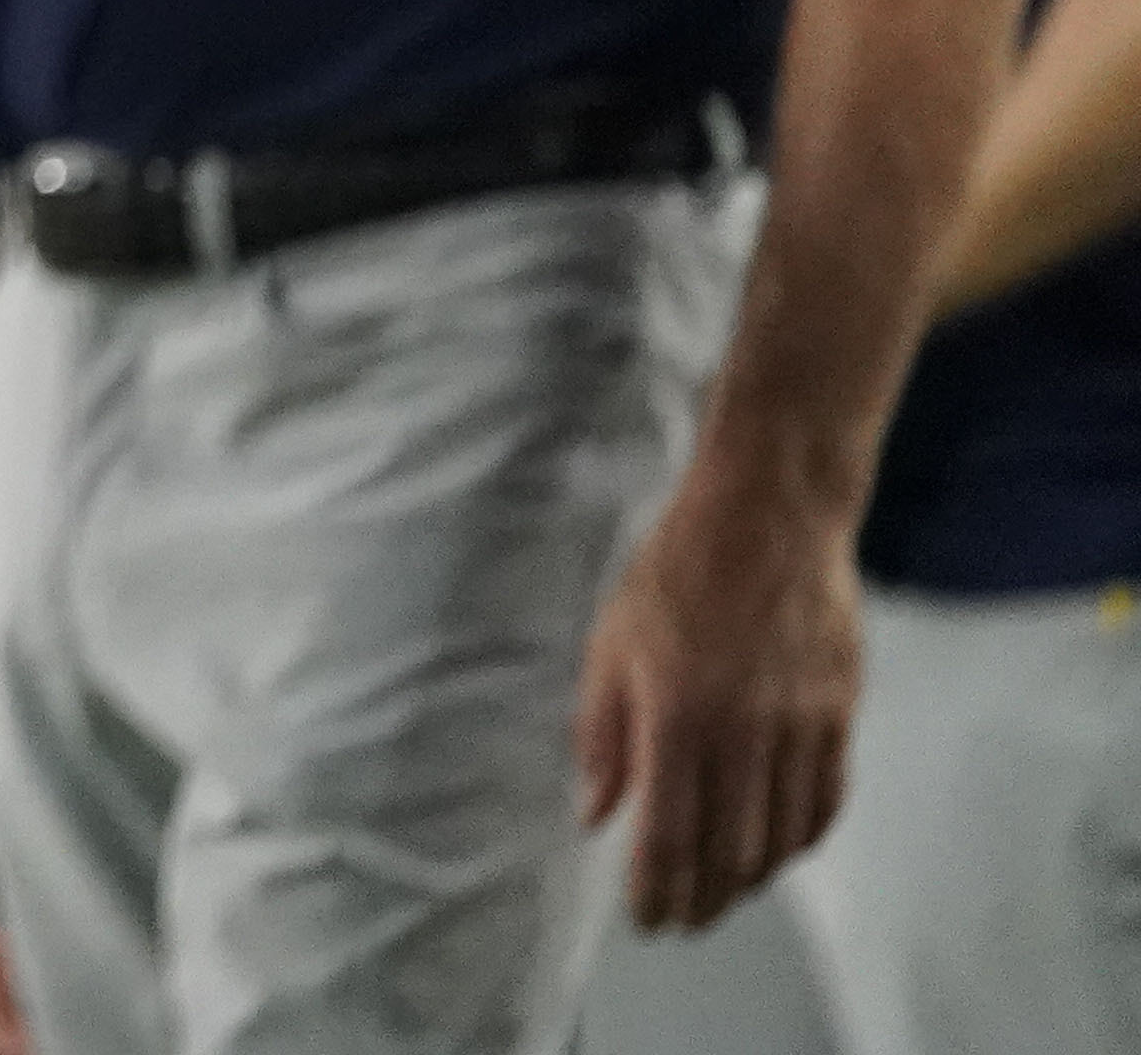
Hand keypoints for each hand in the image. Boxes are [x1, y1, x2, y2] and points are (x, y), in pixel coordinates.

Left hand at [578, 454, 859, 928]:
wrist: (769, 517)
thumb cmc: (675, 573)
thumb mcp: (610, 643)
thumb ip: (603, 733)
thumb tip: (597, 812)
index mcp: (676, 715)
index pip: (669, 833)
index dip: (657, 889)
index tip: (646, 918)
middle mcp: (743, 732)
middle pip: (731, 849)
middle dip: (705, 898)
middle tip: (685, 921)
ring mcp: (800, 726)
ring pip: (783, 835)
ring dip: (753, 878)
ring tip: (726, 895)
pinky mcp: (840, 714)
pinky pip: (827, 799)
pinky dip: (802, 838)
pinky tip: (779, 850)